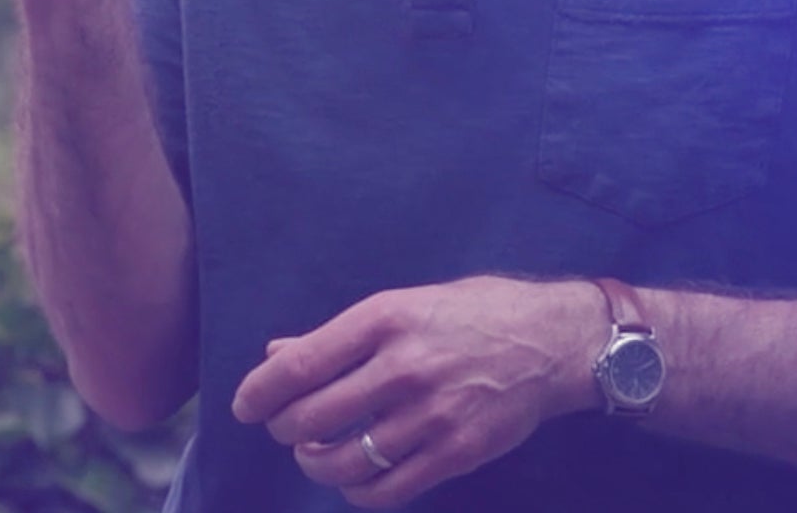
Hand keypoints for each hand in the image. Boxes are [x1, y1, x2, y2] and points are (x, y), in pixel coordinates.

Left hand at [231, 276, 604, 507]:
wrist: (550, 341)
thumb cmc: (467, 314)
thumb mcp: (400, 304)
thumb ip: (337, 336)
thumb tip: (276, 356)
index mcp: (382, 320)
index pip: (299, 365)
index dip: (260, 392)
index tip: (245, 407)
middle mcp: (403, 367)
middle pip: (312, 418)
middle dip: (285, 430)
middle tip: (286, 429)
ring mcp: (432, 414)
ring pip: (344, 460)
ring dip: (315, 464)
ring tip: (314, 454)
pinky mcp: (457, 452)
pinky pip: (388, 489)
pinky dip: (358, 491)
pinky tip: (354, 477)